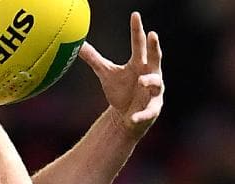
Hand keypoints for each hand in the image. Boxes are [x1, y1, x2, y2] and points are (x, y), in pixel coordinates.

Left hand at [78, 12, 163, 137]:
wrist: (126, 117)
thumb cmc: (120, 91)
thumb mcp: (106, 73)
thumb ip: (94, 58)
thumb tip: (78, 44)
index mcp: (139, 63)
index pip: (138, 44)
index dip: (137, 30)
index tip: (135, 15)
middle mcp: (150, 74)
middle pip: (155, 57)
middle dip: (154, 47)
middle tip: (152, 34)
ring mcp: (154, 92)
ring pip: (156, 83)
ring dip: (150, 81)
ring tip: (141, 81)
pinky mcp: (152, 110)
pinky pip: (148, 112)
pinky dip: (140, 115)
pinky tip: (132, 118)